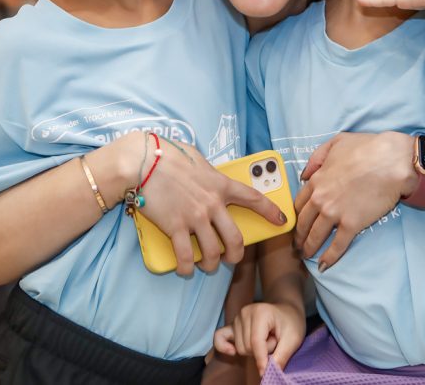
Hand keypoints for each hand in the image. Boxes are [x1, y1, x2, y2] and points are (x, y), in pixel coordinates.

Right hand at [136, 139, 287, 275]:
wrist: (143, 161)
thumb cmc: (167, 154)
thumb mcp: (197, 159)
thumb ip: (209, 173)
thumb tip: (209, 179)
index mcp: (221, 184)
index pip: (255, 199)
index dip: (271, 212)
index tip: (281, 220)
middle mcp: (213, 203)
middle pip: (235, 239)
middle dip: (236, 255)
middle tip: (231, 258)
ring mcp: (195, 217)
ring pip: (213, 253)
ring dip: (211, 264)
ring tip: (207, 265)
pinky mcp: (175, 227)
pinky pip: (186, 257)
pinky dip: (187, 267)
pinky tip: (186, 269)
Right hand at [214, 302, 304, 375]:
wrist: (287, 310)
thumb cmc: (291, 323)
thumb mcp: (293, 339)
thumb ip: (281, 356)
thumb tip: (266, 374)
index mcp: (260, 312)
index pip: (256, 343)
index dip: (262, 360)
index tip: (268, 372)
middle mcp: (245, 313)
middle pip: (247, 346)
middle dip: (262, 352)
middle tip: (275, 342)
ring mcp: (237, 318)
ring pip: (239, 348)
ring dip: (253, 350)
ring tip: (267, 339)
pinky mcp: (232, 324)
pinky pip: (219, 337)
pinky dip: (223, 346)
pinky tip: (232, 352)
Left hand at [295, 132, 415, 268]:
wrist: (391, 160)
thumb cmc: (367, 148)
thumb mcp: (336, 142)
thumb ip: (317, 157)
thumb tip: (304, 173)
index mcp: (316, 180)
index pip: (299, 203)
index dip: (296, 215)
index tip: (296, 222)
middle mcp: (321, 198)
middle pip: (303, 222)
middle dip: (298, 235)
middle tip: (297, 244)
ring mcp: (335, 213)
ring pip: (316, 236)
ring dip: (309, 248)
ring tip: (307, 255)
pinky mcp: (351, 224)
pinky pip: (337, 245)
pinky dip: (329, 257)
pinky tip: (324, 265)